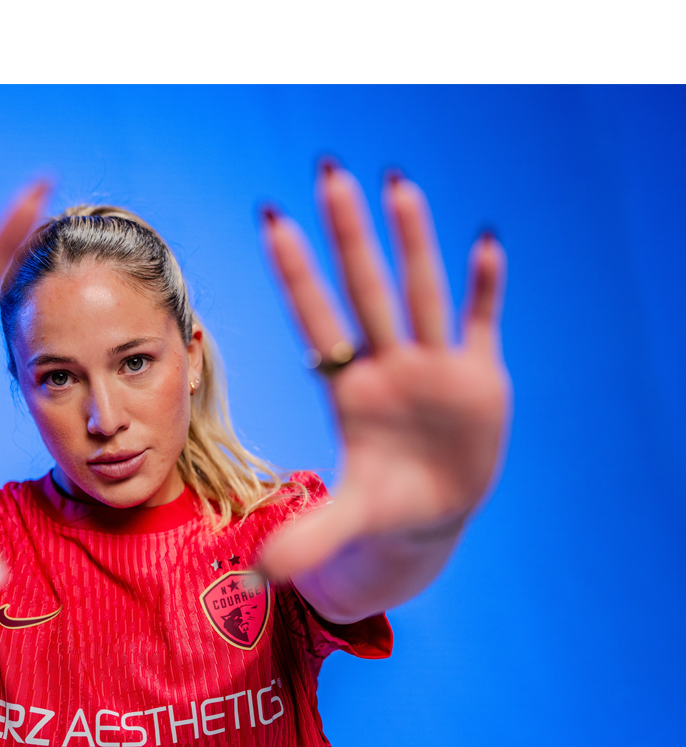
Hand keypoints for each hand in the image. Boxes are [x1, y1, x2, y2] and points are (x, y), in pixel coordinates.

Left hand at [259, 162, 510, 585]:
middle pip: (365, 290)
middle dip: (349, 235)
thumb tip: (258, 576)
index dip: (295, 275)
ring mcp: (433, 365)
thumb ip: (310, 539)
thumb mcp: (350, 521)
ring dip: (413, 240)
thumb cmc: (383, 504)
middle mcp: (388, 364)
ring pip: (422, 292)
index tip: (269, 220)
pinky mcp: (478, 375)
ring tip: (398, 181)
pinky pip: (480, 322)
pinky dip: (485, 286)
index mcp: (350, 389)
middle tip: (327, 170)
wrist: (432, 511)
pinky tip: (487, 241)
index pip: (317, 321)